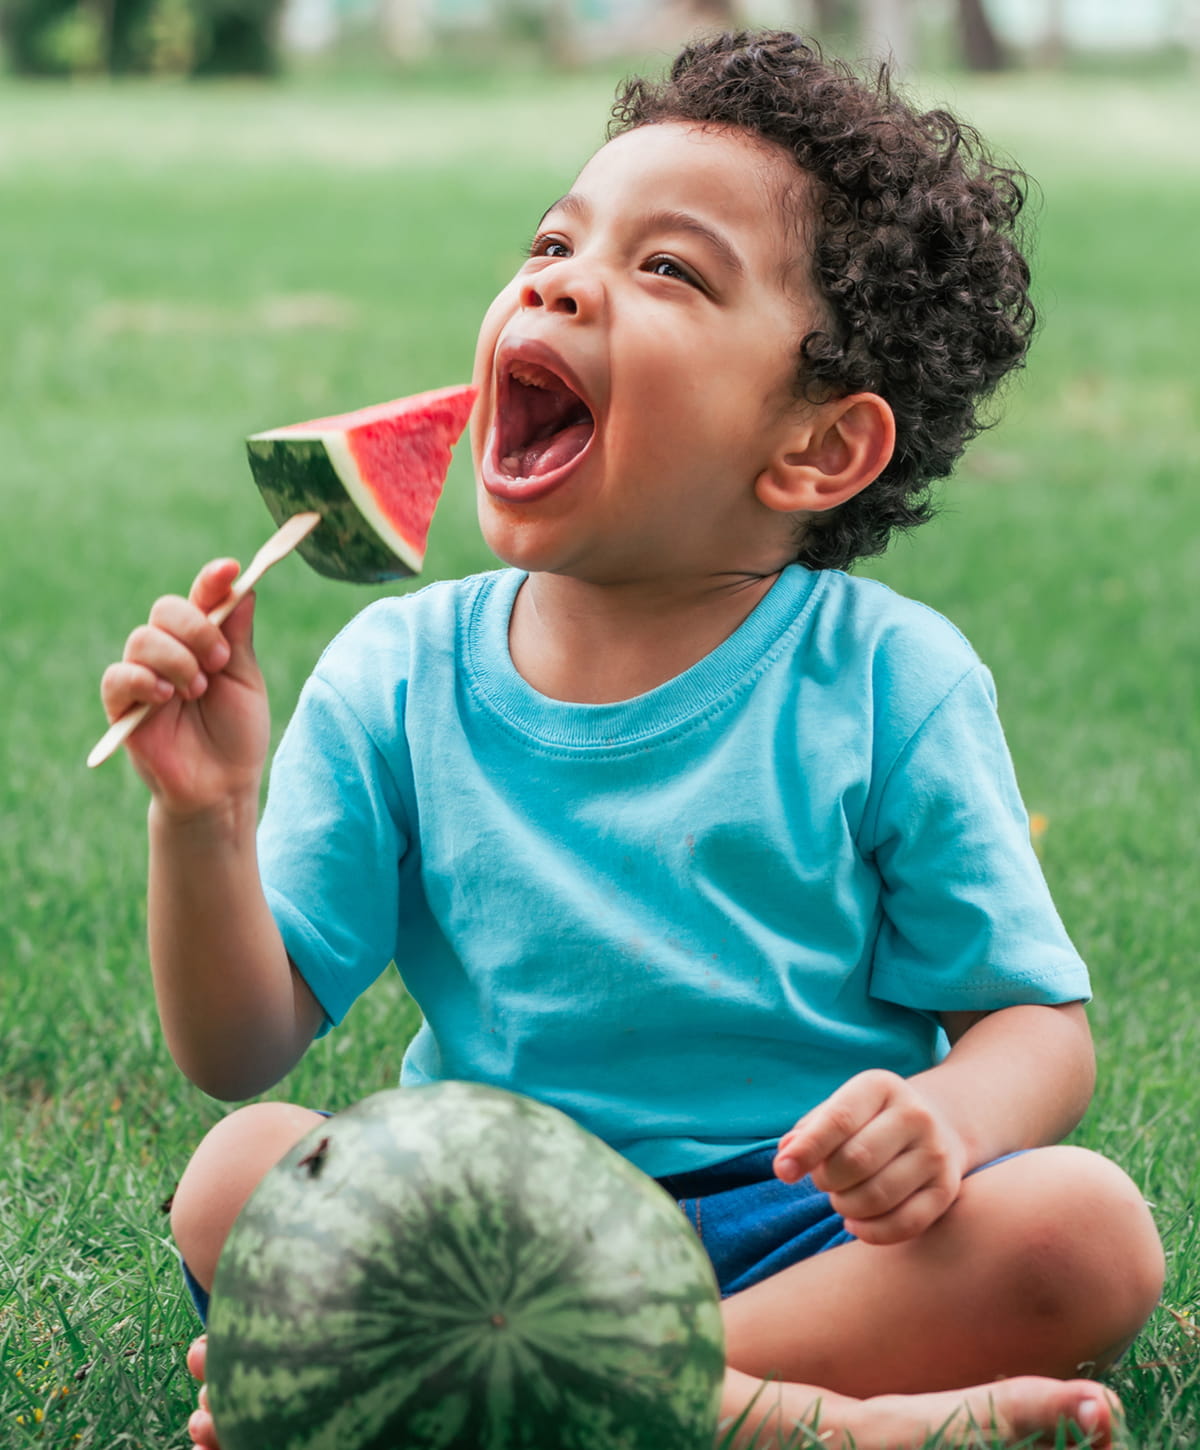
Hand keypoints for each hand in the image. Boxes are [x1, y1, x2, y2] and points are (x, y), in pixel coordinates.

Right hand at [99, 558, 269, 817]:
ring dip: (177, 660)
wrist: (222, 787)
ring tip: (198, 690)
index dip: (213, 580)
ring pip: (143, 638)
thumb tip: (244, 588)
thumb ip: (238, 638)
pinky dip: (143, 679)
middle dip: (197, 628)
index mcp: (202, 641)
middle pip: (166, 609)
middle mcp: (170, 652)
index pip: (201, 598)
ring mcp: (144, 676)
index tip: (232, 569)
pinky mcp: (122, 705)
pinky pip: (118, 676)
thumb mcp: (246, 681)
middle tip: (219, 661)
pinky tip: (166, 696)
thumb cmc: (237, 734)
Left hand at [773, 1069, 967, 1245]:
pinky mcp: (947, 1189)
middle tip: (823, 1181)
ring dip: (845, 1206)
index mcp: (881, 1086)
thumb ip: (809, 1131)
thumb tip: (785, 1157)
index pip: (838, 1120)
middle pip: (856, 1161)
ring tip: (840, 1199)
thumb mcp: (841, 1109)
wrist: (938, 1123)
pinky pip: (905, 1224)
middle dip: (826, 1180)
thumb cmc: (869, 1120)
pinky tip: (855, 1223)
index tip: (783, 1172)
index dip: (807, 1149)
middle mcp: (915, 1115)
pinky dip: (871, 1232)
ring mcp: (936, 1153)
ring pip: (878, 1196)